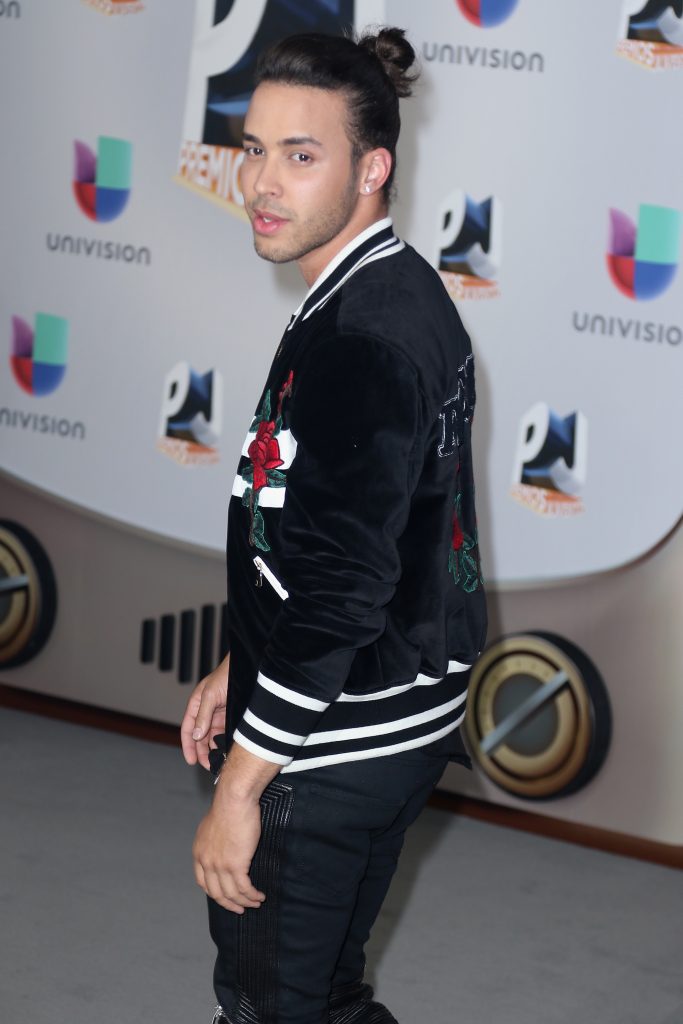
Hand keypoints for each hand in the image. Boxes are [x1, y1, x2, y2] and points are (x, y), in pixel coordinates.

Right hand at [180, 654, 229, 769]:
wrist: (246, 668)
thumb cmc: (225, 675)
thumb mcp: (210, 694)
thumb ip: (203, 715)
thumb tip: (196, 736)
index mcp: (196, 706)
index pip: (188, 730)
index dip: (188, 746)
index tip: (191, 761)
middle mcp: (206, 713)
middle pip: (200, 738)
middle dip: (202, 752)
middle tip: (208, 766)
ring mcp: (218, 716)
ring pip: (213, 738)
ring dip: (214, 749)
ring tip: (219, 761)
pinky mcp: (230, 718)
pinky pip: (225, 733)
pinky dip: (225, 743)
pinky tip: (229, 751)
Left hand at [193, 792, 265, 913]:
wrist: (234, 799)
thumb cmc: (228, 806)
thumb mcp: (213, 825)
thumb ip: (215, 840)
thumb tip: (224, 845)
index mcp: (199, 853)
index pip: (203, 882)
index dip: (214, 893)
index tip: (225, 897)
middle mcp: (206, 862)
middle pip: (216, 893)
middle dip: (229, 904)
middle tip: (240, 908)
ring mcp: (220, 866)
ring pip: (231, 894)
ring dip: (245, 902)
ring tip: (256, 903)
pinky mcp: (236, 865)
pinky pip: (244, 888)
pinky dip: (252, 895)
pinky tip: (260, 896)